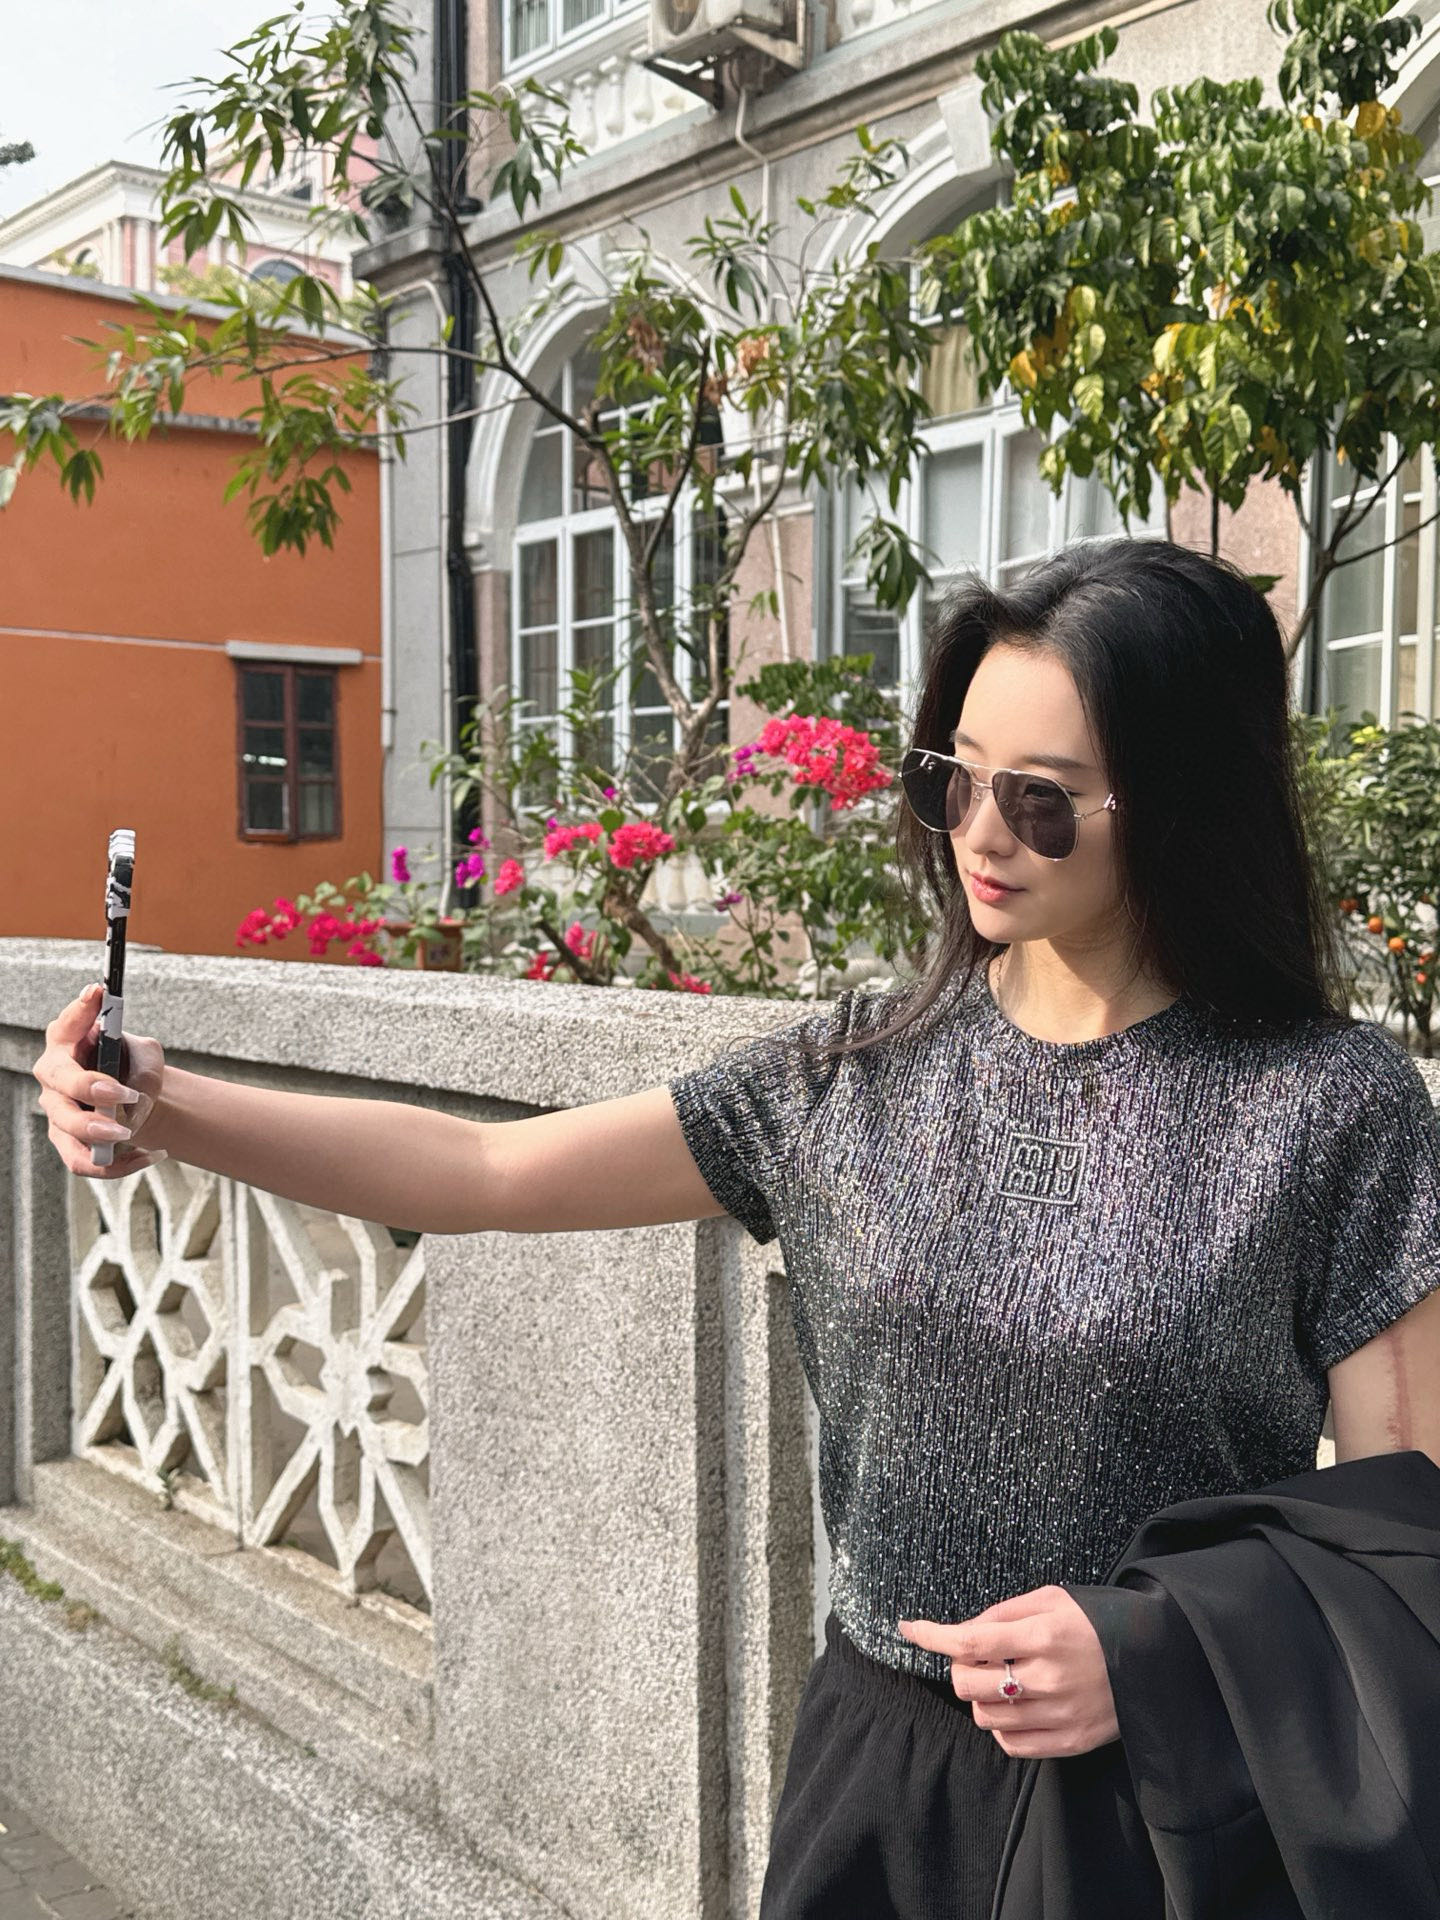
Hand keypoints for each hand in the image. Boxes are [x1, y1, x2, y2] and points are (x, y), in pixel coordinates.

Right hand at [33, 982, 168, 1178]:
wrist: (140, 1106)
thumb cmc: (134, 1071)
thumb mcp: (145, 1054)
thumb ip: (142, 1060)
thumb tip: (133, 1087)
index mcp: (68, 1045)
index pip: (66, 1024)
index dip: (79, 1010)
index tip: (98, 992)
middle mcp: (56, 1077)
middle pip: (61, 1081)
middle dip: (90, 1087)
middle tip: (123, 1094)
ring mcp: (58, 1112)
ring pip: (66, 1127)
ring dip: (95, 1132)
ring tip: (127, 1133)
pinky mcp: (68, 1144)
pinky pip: (85, 1161)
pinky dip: (118, 1164)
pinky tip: (150, 1155)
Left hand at [898, 1584, 1119, 1758]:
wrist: (1156, 1659)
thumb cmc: (1098, 1621)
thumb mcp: (1053, 1599)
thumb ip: (1004, 1613)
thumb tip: (962, 1632)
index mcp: (1044, 1635)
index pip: (971, 1641)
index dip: (932, 1635)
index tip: (909, 1628)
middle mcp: (1049, 1679)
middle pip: (967, 1685)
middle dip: (959, 1668)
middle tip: (976, 1656)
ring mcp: (1059, 1715)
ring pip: (984, 1716)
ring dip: (979, 1696)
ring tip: (1002, 1678)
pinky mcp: (1070, 1743)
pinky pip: (1011, 1745)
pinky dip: (1000, 1725)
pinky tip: (1014, 1705)